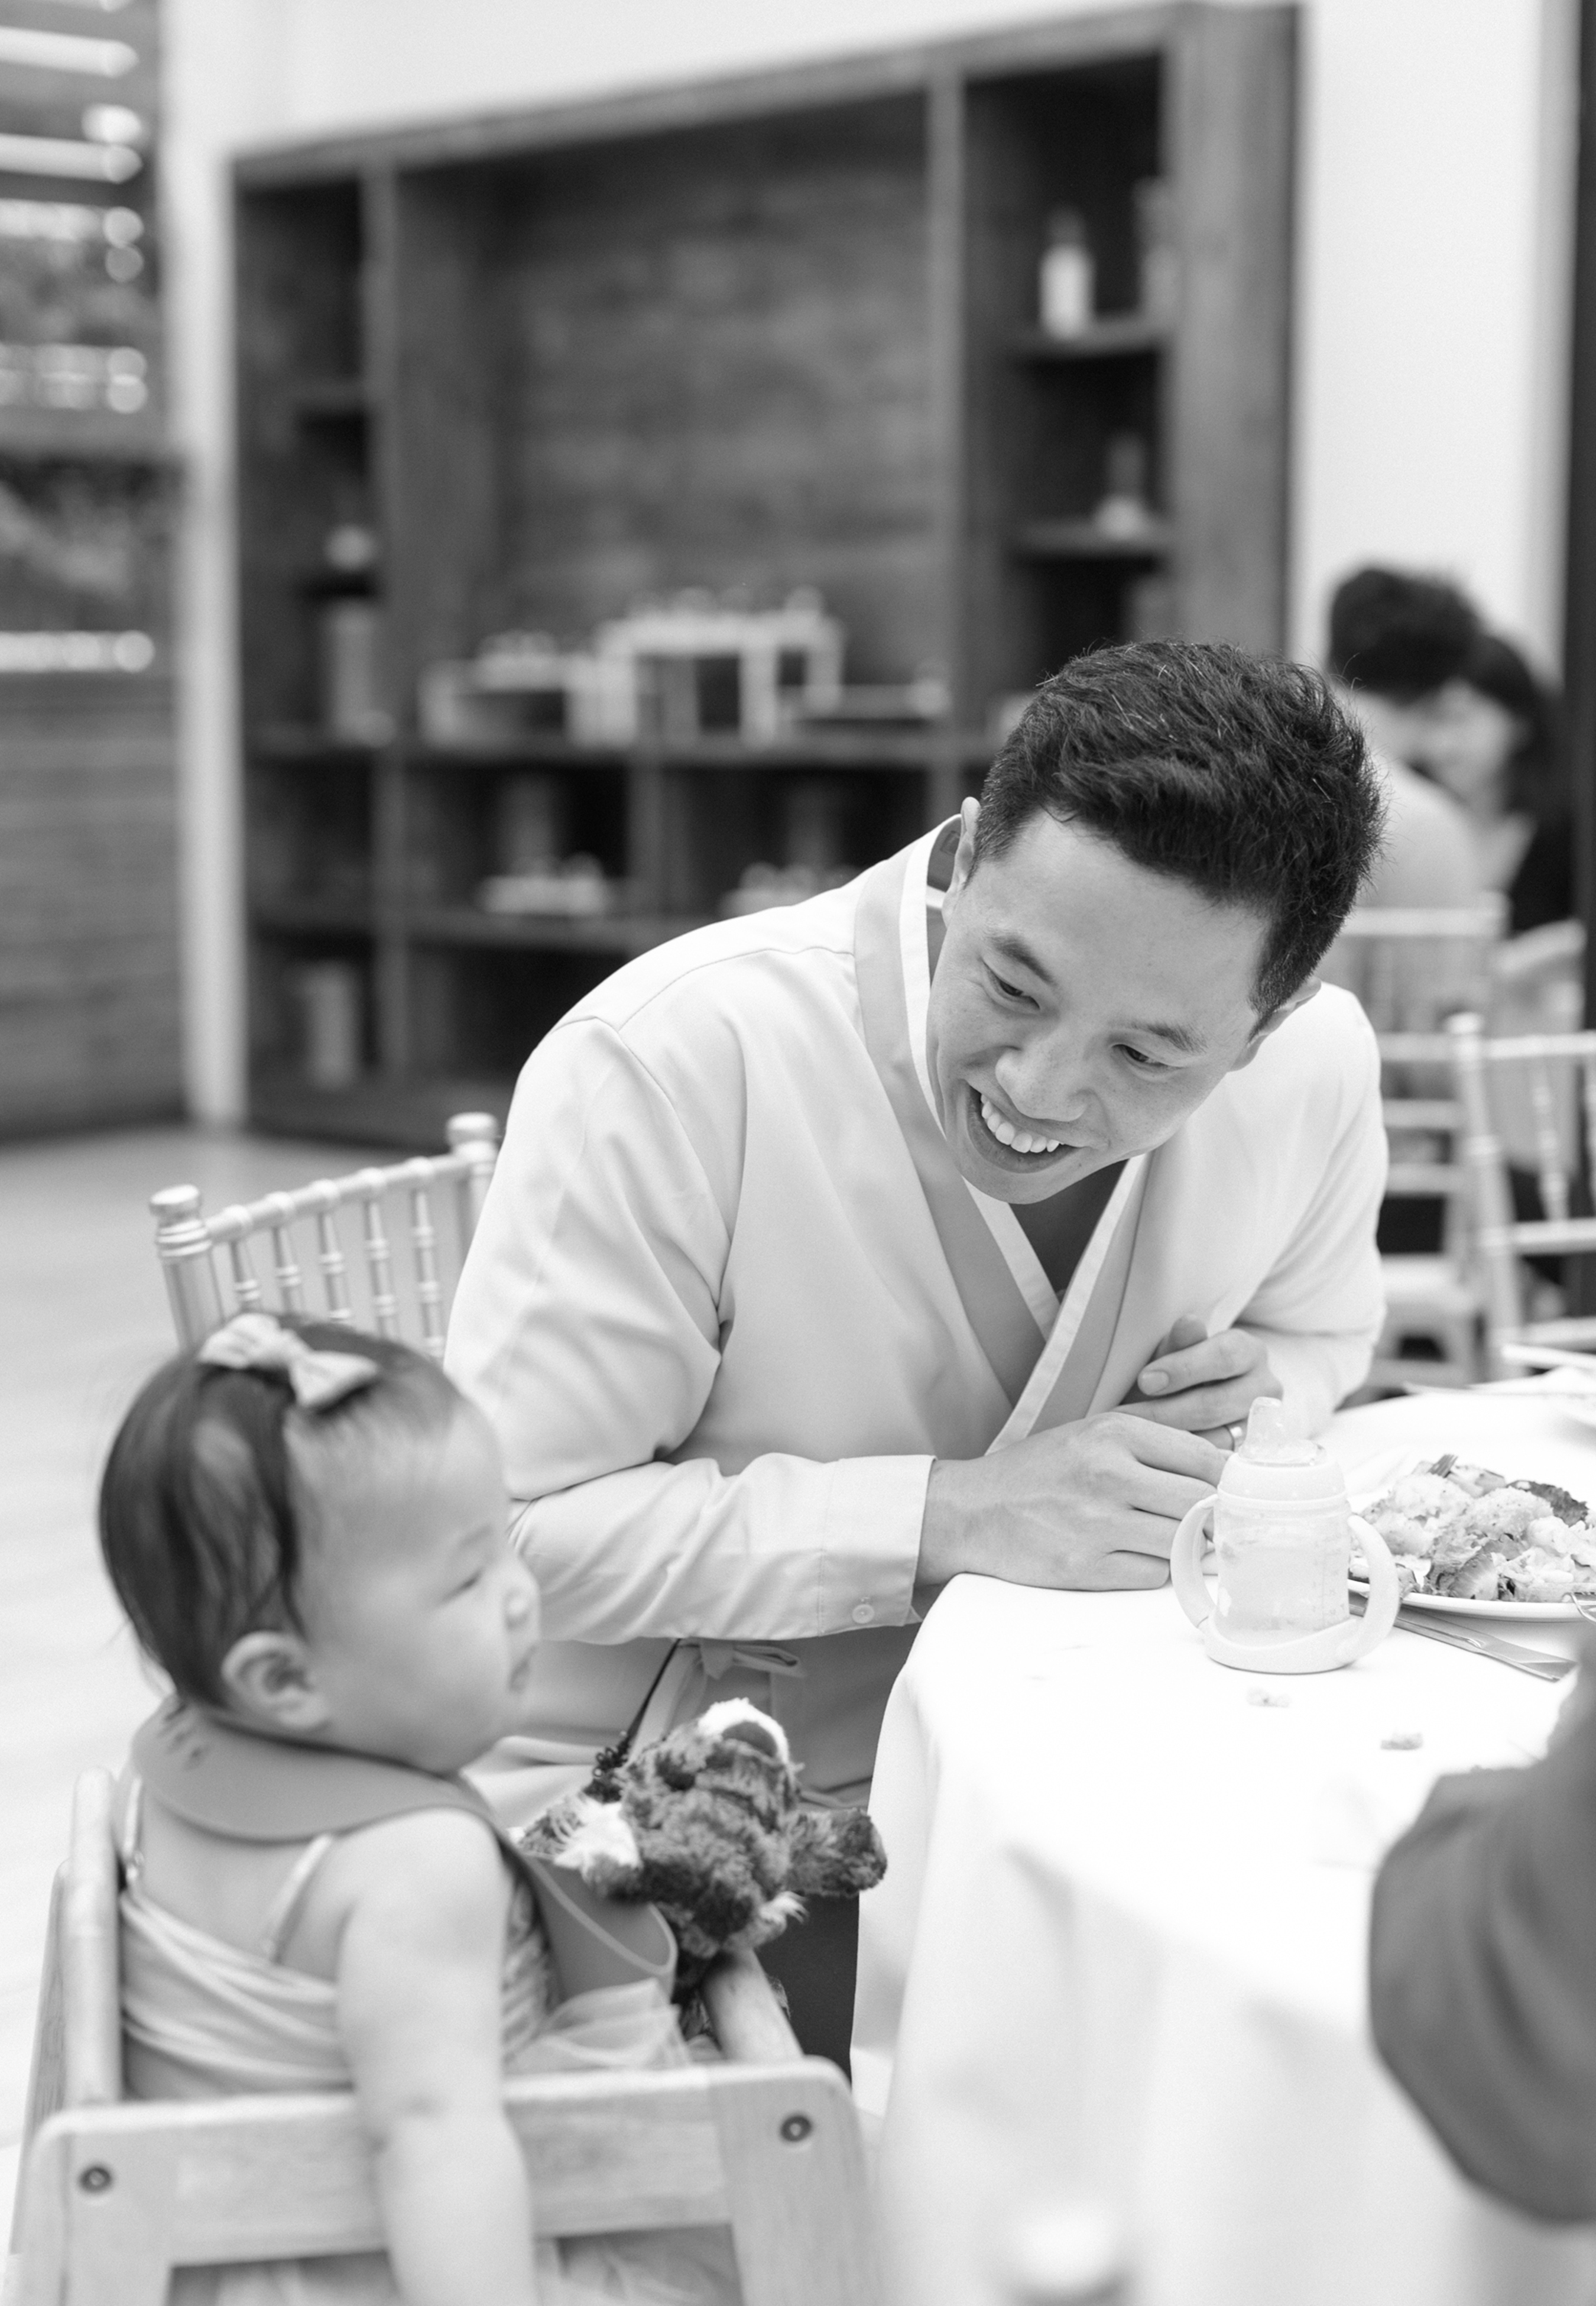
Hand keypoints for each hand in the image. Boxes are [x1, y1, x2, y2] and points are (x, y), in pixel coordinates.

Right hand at [919, 1412, 1225, 1593]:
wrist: (970, 1510)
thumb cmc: (1039, 1471)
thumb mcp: (1092, 1435)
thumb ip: (1154, 1445)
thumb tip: (1225, 1466)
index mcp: (1115, 1433)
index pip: (1205, 1459)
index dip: (1232, 1482)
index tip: (1241, 1495)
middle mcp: (1108, 1474)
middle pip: (1201, 1503)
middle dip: (1219, 1519)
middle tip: (1224, 1526)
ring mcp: (1096, 1523)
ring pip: (1183, 1542)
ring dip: (1193, 1548)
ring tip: (1190, 1544)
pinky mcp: (1084, 1567)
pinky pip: (1152, 1574)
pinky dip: (1158, 1570)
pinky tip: (1145, 1558)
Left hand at [1120, 1314, 1280, 1444]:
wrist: (1188, 1402)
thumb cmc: (1178, 1373)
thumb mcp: (1174, 1354)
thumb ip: (1180, 1343)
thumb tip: (1189, 1323)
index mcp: (1247, 1351)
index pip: (1223, 1356)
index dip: (1183, 1369)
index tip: (1144, 1381)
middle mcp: (1264, 1387)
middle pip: (1216, 1403)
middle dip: (1166, 1411)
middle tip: (1126, 1416)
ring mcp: (1260, 1425)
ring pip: (1216, 1438)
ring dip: (1170, 1440)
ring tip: (1132, 1437)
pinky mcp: (1249, 1455)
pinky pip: (1214, 1462)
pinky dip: (1182, 1459)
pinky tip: (1153, 1454)